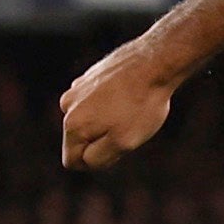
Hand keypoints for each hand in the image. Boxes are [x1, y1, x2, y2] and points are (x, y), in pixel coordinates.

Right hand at [61, 39, 176, 170]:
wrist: (155, 62)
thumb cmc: (142, 105)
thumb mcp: (123, 143)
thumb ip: (98, 158)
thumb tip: (84, 161)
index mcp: (72, 125)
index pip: (72, 161)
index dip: (96, 161)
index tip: (119, 147)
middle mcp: (68, 105)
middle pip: (81, 139)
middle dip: (103, 140)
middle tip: (130, 126)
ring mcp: (78, 87)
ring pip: (91, 119)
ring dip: (108, 121)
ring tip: (133, 109)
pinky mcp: (91, 75)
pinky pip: (99, 101)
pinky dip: (113, 103)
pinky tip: (132, 95)